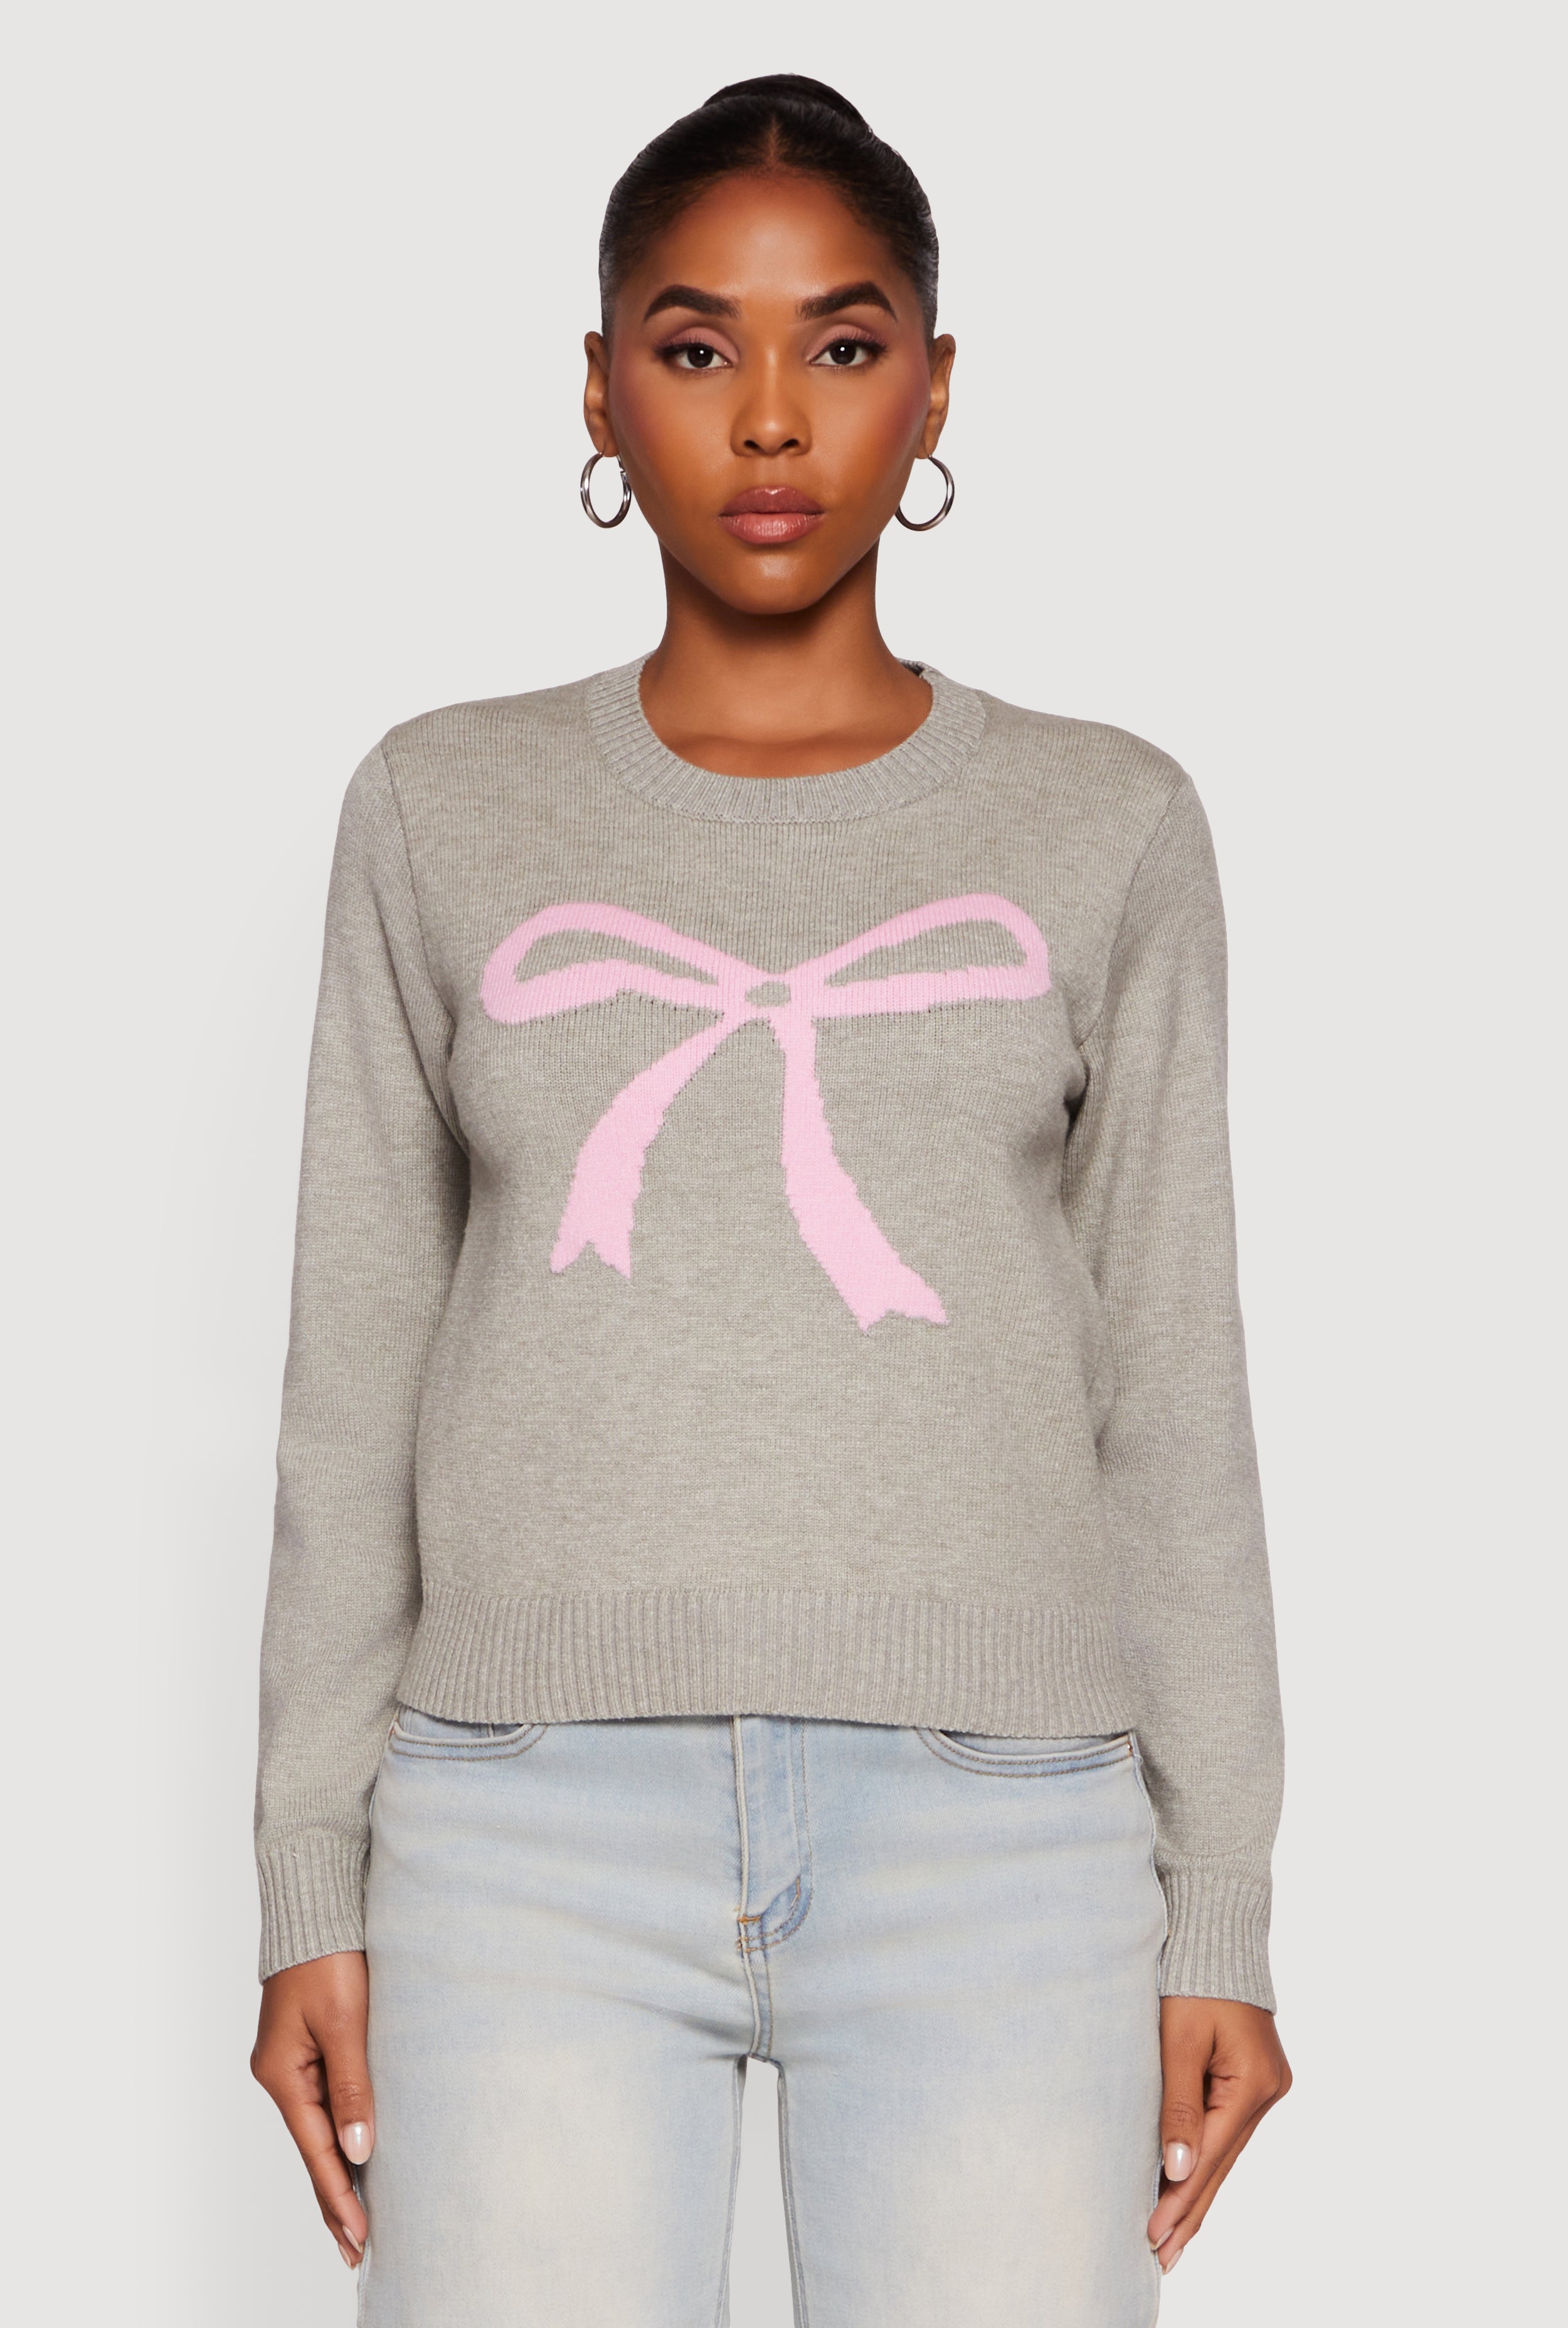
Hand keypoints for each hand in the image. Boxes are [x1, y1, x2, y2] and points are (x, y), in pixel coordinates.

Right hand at [252, 1950, 373, 2269]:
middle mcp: (280, 2075)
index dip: (340, 2196)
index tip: (360, 2237)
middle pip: (312, 2149)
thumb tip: (358, 2149)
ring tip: (355, 2221)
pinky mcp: (306, 2047)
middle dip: (334, 2200)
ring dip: (338, 2171)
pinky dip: (337, 2136)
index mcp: (282, 2074)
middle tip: (355, 2250)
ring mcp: (291, 2062)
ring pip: (318, 2129)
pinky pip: (323, 2104)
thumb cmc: (329, 1958)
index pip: (316, 2150)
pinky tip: (351, 2157)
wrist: (315, 1908)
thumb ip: (353, 2086)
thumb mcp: (344, 2022)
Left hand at [1147, 1995, 1290, 2272]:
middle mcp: (1267, 2091)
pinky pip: (1227, 2132)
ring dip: (1198, 2192)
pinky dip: (1207, 2160)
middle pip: (1222, 2163)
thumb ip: (1178, 2105)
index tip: (1152, 2235)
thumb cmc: (1192, 1976)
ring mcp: (1265, 2087)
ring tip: (1172, 2238)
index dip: (1179, 2199)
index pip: (1209, 2156)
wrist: (1216, 1932)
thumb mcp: (1179, 2038)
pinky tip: (1190, 2187)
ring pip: (1226, 2152)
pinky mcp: (1254, 2079)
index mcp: (1253, 2083)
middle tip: (1162, 2255)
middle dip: (1190, 2210)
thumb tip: (1176, 2170)